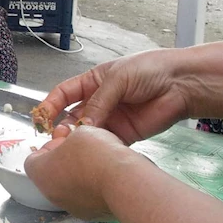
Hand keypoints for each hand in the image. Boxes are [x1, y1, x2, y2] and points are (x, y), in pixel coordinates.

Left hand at [24, 126, 144, 219]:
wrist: (124, 183)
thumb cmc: (97, 154)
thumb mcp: (81, 132)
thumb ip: (71, 137)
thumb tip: (74, 142)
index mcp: (40, 172)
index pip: (34, 159)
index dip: (50, 147)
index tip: (65, 141)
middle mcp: (51, 193)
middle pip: (52, 174)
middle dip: (65, 161)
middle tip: (82, 151)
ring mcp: (71, 207)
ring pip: (70, 188)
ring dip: (80, 176)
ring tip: (99, 163)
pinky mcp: (91, 215)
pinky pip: (88, 199)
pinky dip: (94, 189)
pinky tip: (108, 178)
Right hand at [35, 49, 191, 144]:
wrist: (182, 84)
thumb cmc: (149, 70)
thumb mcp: (117, 79)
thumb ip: (98, 102)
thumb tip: (82, 125)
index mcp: (92, 82)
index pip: (64, 94)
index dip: (50, 105)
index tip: (41, 117)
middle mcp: (98, 101)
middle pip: (72, 116)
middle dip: (62, 126)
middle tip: (57, 137)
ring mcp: (111, 119)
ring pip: (87, 132)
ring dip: (78, 140)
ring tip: (71, 147)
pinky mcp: (124, 135)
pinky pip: (105, 143)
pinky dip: (97, 148)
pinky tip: (91, 151)